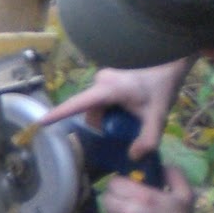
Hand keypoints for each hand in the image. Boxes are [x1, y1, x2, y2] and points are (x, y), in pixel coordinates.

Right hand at [37, 59, 192, 157]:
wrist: (173, 55)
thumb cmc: (163, 82)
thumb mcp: (159, 114)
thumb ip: (148, 138)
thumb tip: (134, 157)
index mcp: (106, 90)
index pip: (76, 105)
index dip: (57, 114)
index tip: (40, 122)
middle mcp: (99, 81)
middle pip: (92, 110)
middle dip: (106, 123)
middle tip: (128, 128)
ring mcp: (104, 77)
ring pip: (99, 105)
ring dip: (112, 114)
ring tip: (135, 113)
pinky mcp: (109, 75)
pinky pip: (104, 97)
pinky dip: (114, 106)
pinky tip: (134, 103)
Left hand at [102, 165, 197, 212]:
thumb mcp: (185, 196)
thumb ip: (173, 174)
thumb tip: (160, 163)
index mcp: (143, 197)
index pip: (115, 182)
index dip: (120, 183)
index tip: (129, 188)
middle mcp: (127, 211)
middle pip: (107, 195)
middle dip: (117, 196)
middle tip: (129, 202)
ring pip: (107, 211)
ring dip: (116, 212)